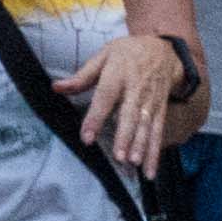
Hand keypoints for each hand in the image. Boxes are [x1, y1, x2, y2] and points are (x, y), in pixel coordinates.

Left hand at [72, 28, 184, 172]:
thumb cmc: (129, 52)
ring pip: (146, 126)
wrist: (164, 50)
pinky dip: (154, 154)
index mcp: (118, 74)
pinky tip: (148, 171)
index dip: (96, 118)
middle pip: (130, 115)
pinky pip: (158, 133)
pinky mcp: (160, 111)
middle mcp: (136, 90)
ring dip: (141, 146)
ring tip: (133, 162)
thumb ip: (82, 75)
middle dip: (125, 137)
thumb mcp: (105, 55)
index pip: (105, 97)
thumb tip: (57, 87)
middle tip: (119, 156)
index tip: (87, 137)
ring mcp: (150, 102)